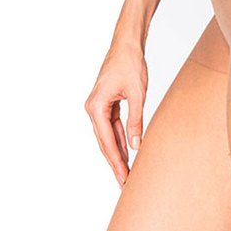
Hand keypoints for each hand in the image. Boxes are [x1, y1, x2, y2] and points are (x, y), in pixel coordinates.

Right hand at [84, 40, 148, 186]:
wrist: (127, 44)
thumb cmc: (131, 64)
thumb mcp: (137, 94)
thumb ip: (135, 121)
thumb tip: (135, 146)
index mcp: (96, 107)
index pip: (107, 142)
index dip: (117, 163)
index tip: (124, 179)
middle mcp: (93, 108)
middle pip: (105, 144)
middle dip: (116, 164)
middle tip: (125, 185)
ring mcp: (98, 107)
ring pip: (108, 138)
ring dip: (118, 155)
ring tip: (127, 175)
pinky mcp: (106, 105)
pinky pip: (113, 129)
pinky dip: (120, 142)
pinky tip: (128, 155)